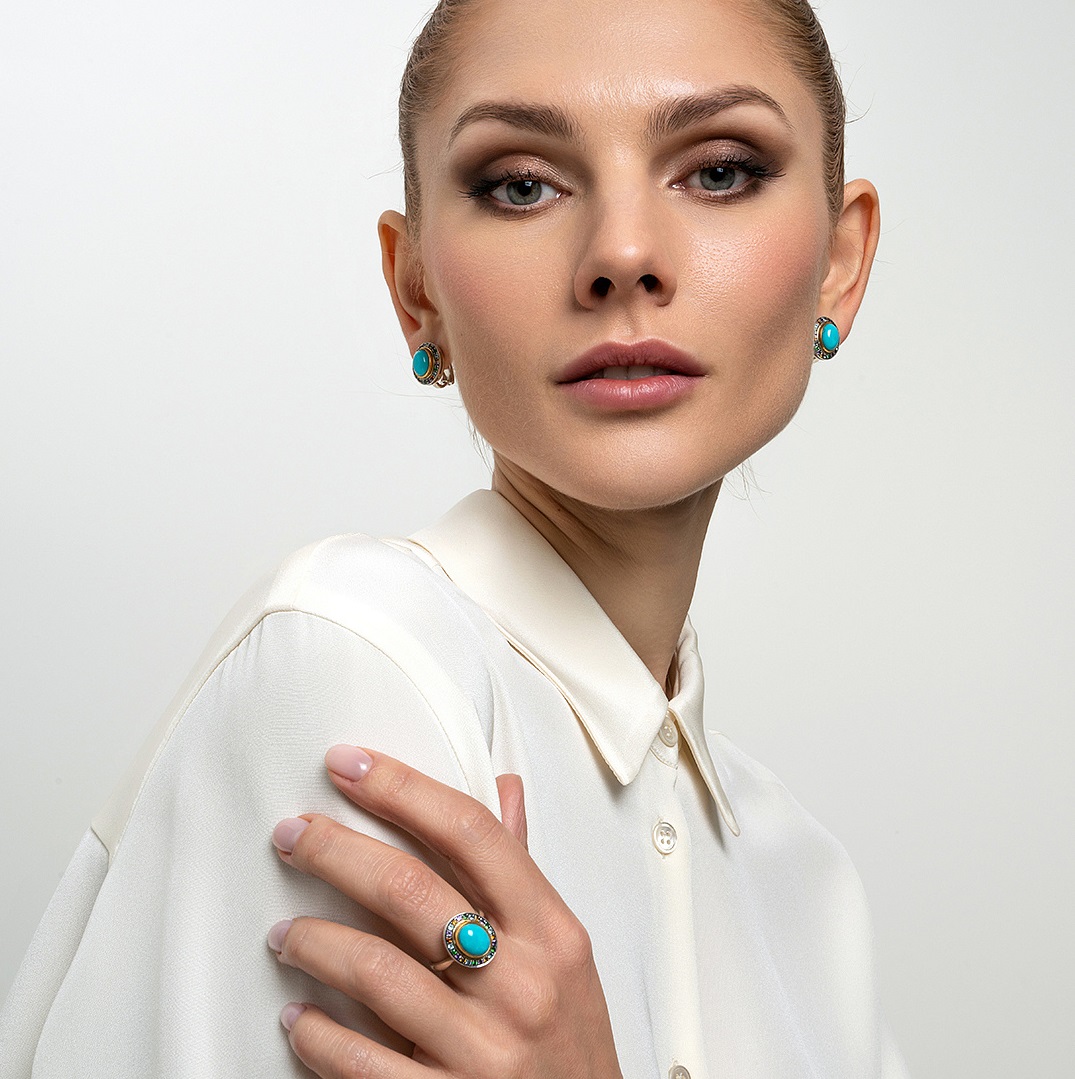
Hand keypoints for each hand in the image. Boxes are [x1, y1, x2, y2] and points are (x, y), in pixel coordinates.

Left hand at [268, 747, 622, 1078]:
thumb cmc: (569, 1046)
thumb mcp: (564, 955)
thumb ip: (522, 871)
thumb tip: (503, 791)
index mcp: (552, 932)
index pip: (471, 832)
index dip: (403, 788)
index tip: (351, 764)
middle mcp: (522, 983)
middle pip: (410, 889)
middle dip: (335, 851)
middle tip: (293, 835)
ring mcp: (485, 1049)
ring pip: (375, 969)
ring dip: (314, 941)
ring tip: (287, 932)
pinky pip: (361, 1061)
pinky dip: (317, 1034)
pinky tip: (299, 1016)